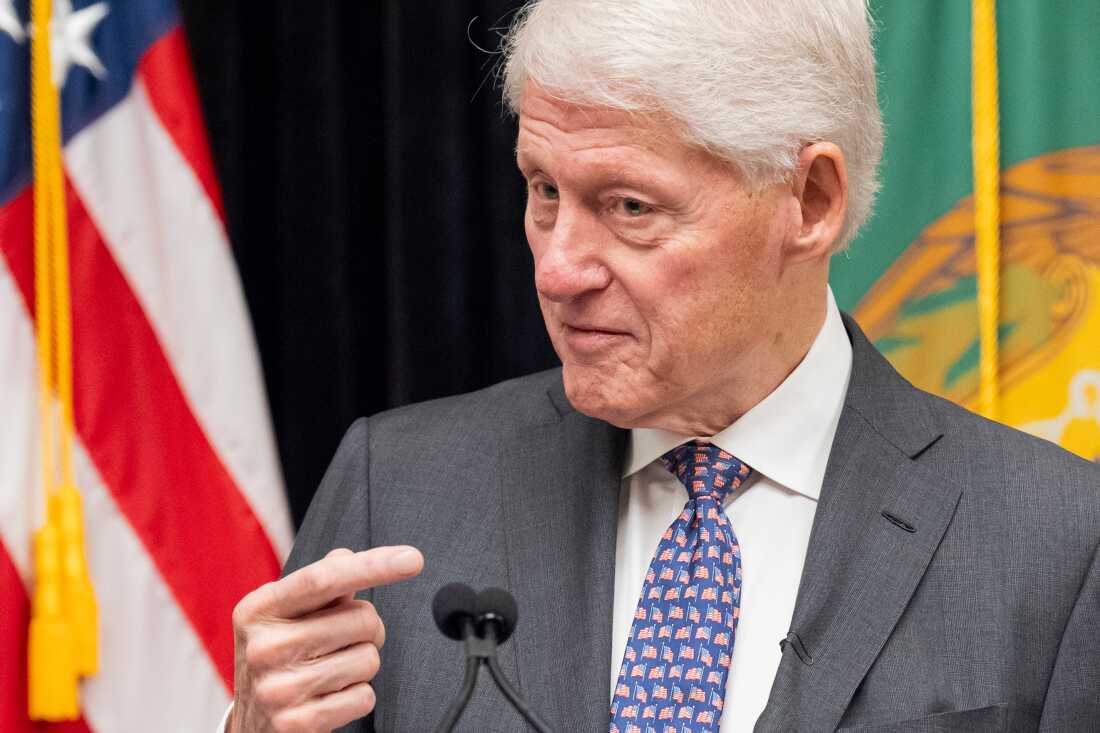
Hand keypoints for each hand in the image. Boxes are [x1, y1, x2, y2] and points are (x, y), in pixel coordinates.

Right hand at [228, 546, 423, 732]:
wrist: (251, 725)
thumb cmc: (278, 656)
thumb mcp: (284, 614)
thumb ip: (320, 583)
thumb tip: (347, 556)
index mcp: (259, 609)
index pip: (323, 579)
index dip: (373, 566)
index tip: (412, 559)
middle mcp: (264, 647)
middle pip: (361, 619)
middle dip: (370, 628)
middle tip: (346, 639)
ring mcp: (278, 688)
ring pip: (368, 659)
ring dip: (362, 664)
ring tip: (332, 670)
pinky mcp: (296, 723)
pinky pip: (364, 697)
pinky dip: (358, 696)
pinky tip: (330, 696)